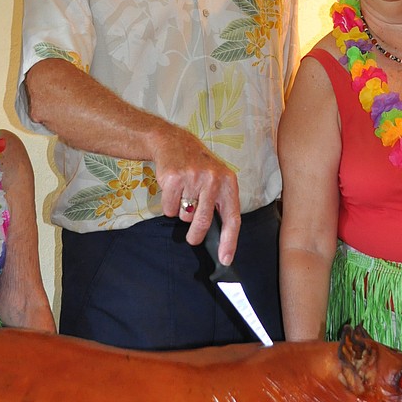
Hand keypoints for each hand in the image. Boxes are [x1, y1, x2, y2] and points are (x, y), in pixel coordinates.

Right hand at [153, 125, 240, 262]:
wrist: (174, 142)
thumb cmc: (199, 167)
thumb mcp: (218, 179)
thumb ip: (221, 204)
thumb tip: (221, 239)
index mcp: (228, 182)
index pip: (232, 218)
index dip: (229, 241)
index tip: (225, 259)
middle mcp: (213, 179)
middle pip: (204, 221)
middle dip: (196, 235)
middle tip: (192, 239)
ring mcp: (193, 177)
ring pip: (185, 215)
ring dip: (182, 212)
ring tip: (184, 194)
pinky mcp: (174, 178)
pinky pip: (169, 208)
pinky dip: (169, 205)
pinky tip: (173, 190)